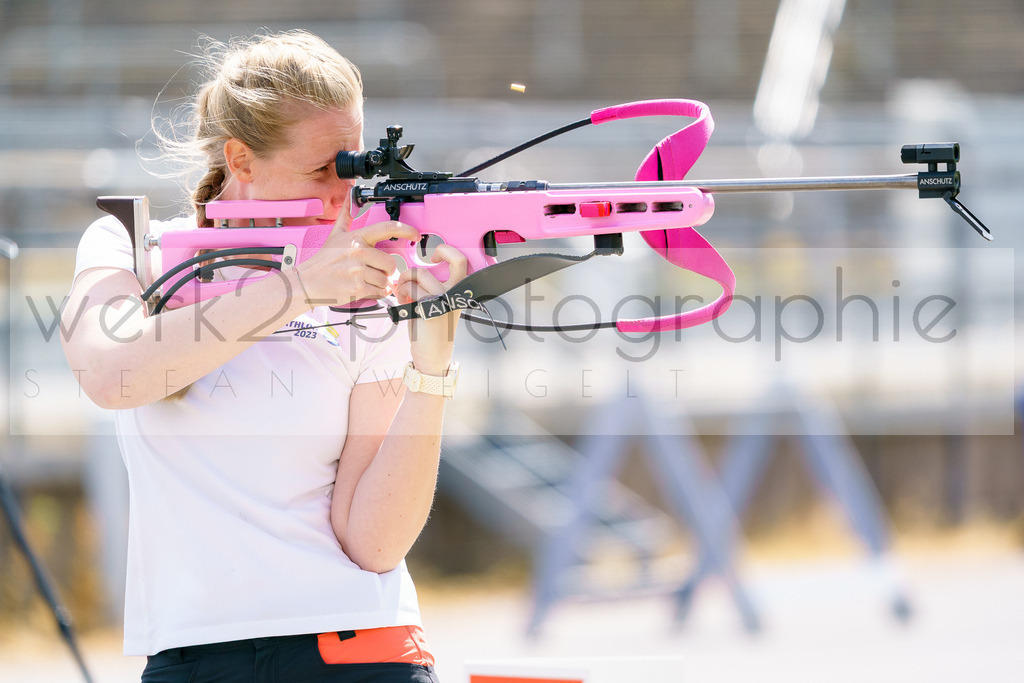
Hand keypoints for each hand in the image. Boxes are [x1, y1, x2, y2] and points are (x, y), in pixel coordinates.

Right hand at [300, 219, 419, 304]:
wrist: (308, 282)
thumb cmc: (324, 260)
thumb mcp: (335, 234)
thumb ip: (346, 215)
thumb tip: (349, 194)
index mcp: (357, 238)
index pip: (386, 228)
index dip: (405, 230)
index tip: (415, 234)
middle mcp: (358, 252)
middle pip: (391, 263)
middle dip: (386, 270)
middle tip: (372, 271)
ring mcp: (358, 271)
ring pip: (385, 279)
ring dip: (380, 283)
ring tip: (364, 280)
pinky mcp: (357, 288)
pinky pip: (380, 292)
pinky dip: (376, 293)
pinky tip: (364, 288)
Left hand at [393, 243, 468, 375]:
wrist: (433, 354)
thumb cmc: (432, 330)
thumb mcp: (437, 303)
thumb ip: (430, 285)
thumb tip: (411, 271)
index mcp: (459, 290)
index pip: (459, 259)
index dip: (445, 250)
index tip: (432, 257)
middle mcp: (455, 293)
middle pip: (428, 266)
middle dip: (413, 271)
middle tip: (407, 280)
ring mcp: (443, 300)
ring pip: (417, 275)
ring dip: (404, 283)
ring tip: (402, 296)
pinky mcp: (430, 308)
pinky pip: (411, 289)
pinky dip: (402, 293)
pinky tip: (403, 303)